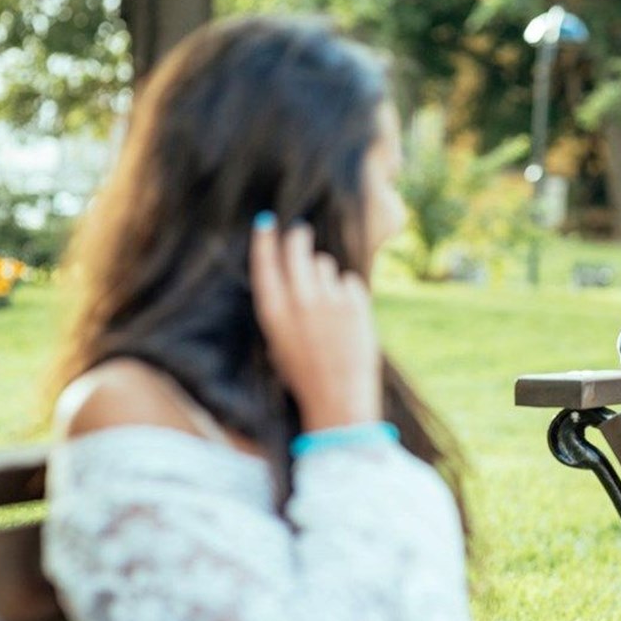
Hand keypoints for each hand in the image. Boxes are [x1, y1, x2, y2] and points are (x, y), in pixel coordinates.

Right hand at [249, 214, 381, 431]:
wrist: (339, 398)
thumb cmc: (305, 375)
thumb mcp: (279, 343)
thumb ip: (284, 307)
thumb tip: (291, 274)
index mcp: (273, 312)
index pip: (264, 262)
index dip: (264, 239)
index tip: (267, 222)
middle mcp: (299, 300)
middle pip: (297, 250)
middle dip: (299, 238)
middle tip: (302, 233)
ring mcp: (329, 299)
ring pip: (325, 264)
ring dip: (325, 275)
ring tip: (327, 305)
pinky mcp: (355, 302)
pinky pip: (349, 281)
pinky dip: (348, 292)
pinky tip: (346, 317)